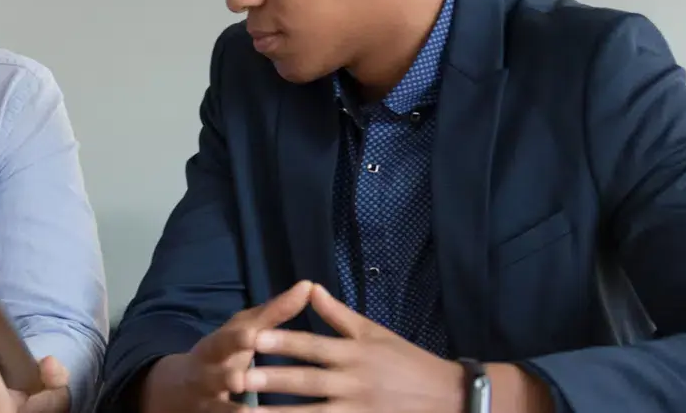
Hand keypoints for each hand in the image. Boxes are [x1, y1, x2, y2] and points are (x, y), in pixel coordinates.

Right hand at [140, 280, 313, 412]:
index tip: (250, 337)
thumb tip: (308, 286)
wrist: (177, 389)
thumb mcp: (241, 332)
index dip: (235, 340)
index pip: (223, 341)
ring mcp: (204, 402)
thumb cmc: (222, 354)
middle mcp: (204, 375)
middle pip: (213, 377)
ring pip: (216, 409)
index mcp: (213, 348)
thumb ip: (273, 313)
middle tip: (238, 380)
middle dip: (225, 378)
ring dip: (230, 412)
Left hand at [245, 283, 463, 411]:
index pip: (313, 346)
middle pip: (307, 382)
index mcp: (355, 352)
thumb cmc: (406, 360)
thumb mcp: (373, 332)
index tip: (253, 338)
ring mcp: (357, 410)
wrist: (447, 397)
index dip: (283, 342)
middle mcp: (354, 382)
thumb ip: (338, 314)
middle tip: (238, 378)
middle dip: (272, 381)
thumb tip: (309, 287)